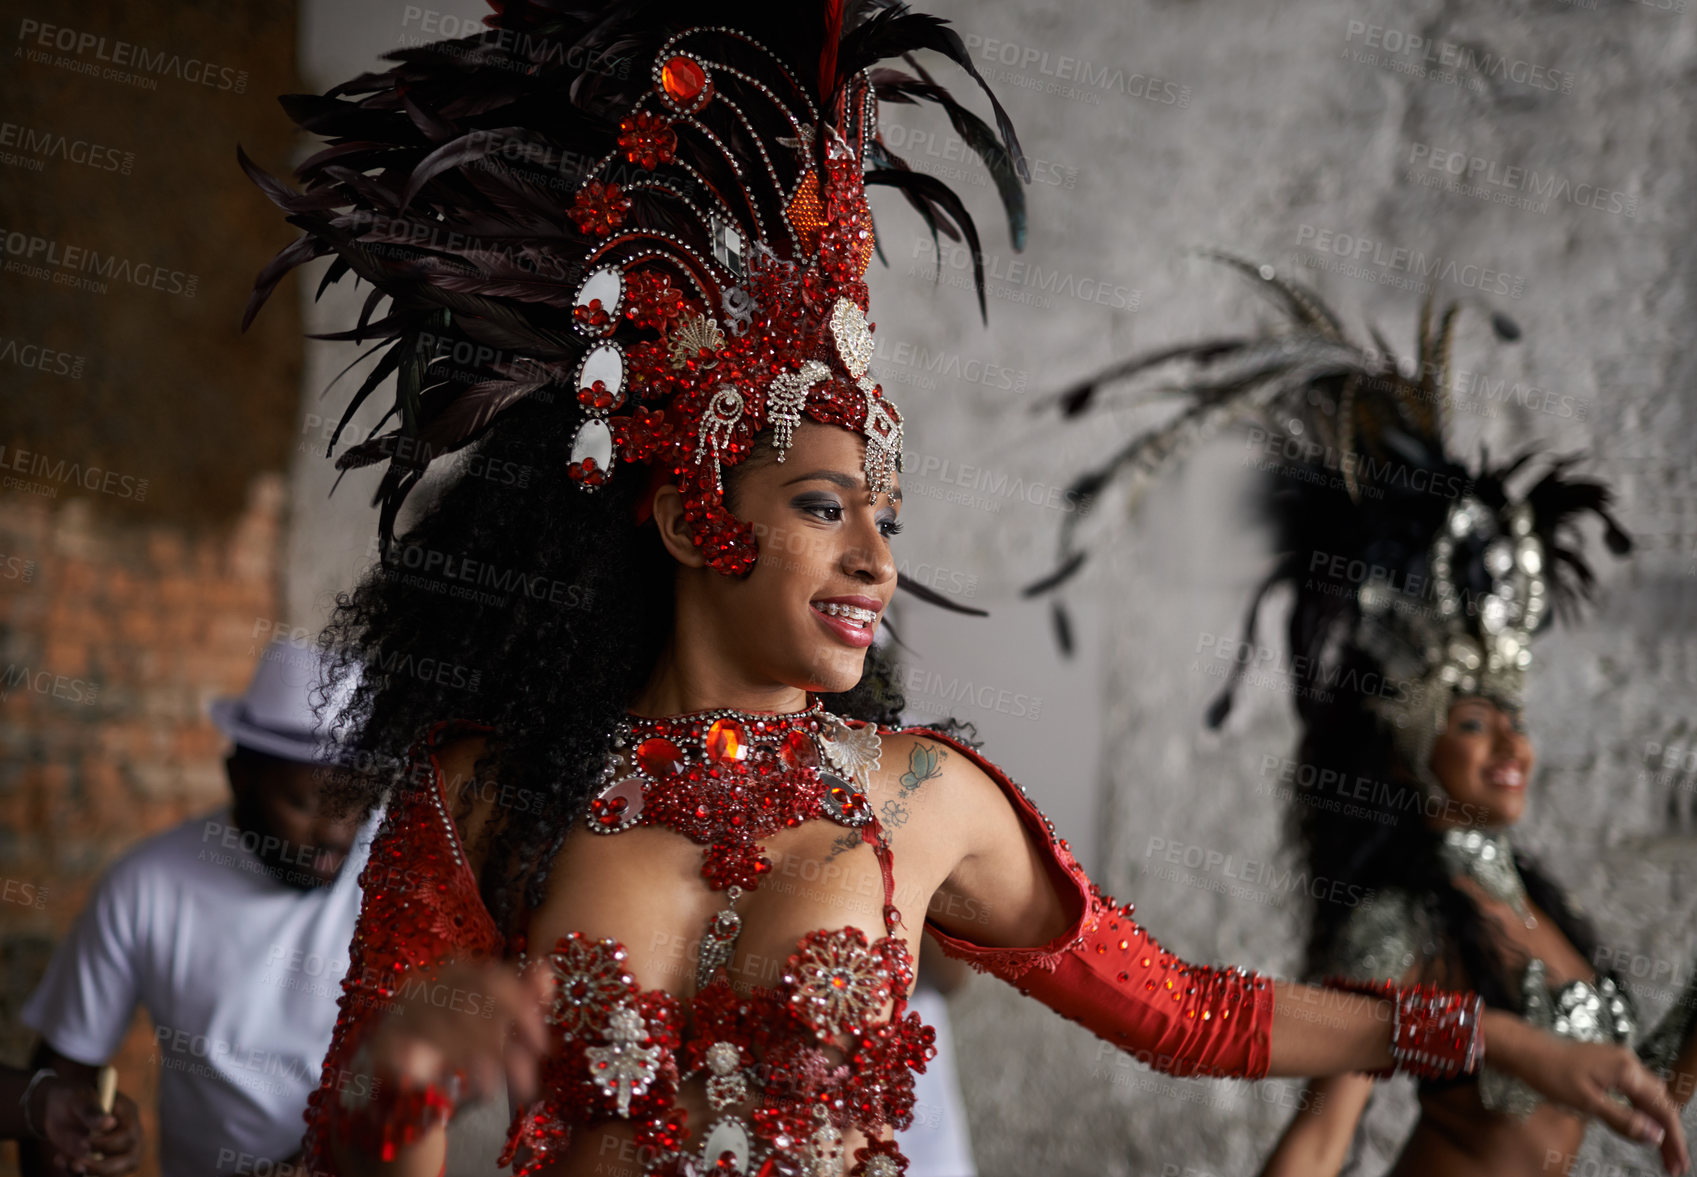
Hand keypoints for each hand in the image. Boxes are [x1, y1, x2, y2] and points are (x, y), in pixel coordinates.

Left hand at [30, 1080, 142, 1175]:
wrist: (60, 1108)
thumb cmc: (74, 1098)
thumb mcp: (79, 1099)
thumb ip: (92, 1111)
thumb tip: (110, 1123)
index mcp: (128, 1115)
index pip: (129, 1136)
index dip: (108, 1144)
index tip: (85, 1143)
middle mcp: (128, 1135)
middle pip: (130, 1160)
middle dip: (101, 1167)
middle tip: (76, 1163)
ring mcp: (117, 1152)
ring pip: (115, 1173)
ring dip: (88, 1173)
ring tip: (61, 1160)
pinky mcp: (101, 1163)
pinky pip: (94, 1176)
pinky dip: (75, 1174)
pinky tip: (59, 1159)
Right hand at [365, 960, 550, 1109]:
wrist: (401, 1089)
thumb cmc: (457, 1048)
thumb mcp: (496, 1026)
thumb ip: (523, 999)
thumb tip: (546, 970)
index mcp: (456, 973)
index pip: (493, 978)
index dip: (522, 1009)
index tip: (541, 1045)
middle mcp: (427, 985)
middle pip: (469, 1004)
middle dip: (502, 1044)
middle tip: (526, 1079)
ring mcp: (399, 1011)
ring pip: (441, 1026)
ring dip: (473, 1060)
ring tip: (495, 1089)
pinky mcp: (380, 1042)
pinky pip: (406, 1049)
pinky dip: (428, 1065)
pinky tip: (447, 1083)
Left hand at [1494, 1024, 1689, 1175]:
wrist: (1525, 1049)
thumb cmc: (1549, 1072)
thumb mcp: (1586, 1102)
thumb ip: (1623, 1119)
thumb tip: (1655, 1135)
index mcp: (1626, 1070)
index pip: (1663, 1109)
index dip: (1674, 1140)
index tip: (1678, 1165)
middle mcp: (1628, 1061)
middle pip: (1661, 1102)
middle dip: (1670, 1134)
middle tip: (1673, 1165)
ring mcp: (1619, 1060)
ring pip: (1650, 1096)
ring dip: (1657, 1123)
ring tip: (1662, 1152)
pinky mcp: (1609, 1062)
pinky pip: (1635, 1088)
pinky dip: (1643, 1109)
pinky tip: (1641, 1125)